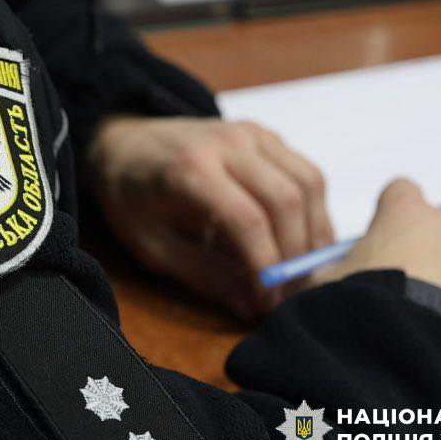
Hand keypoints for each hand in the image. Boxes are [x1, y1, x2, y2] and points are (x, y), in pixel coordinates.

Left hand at [89, 116, 333, 317]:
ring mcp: (250, 133)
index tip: (267, 301)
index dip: (266, 265)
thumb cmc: (132, 197)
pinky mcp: (265, 135)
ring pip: (308, 182)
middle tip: (291, 292)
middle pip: (286, 199)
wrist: (125, 143)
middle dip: (296, 253)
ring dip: (315, 232)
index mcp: (189, 169)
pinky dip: (314, 211)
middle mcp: (226, 143)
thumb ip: (202, 274)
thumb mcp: (151, 245)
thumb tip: (251, 306)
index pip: (247, 219)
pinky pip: (306, 172)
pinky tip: (303, 242)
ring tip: (305, 272)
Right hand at [314, 179, 440, 349]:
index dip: (390, 218)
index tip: (384, 243)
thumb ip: (320, 275)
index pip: (401, 192)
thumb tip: (304, 277)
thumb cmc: (359, 318)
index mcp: (405, 214)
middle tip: (414, 288)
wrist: (407, 361)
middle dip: (434, 249)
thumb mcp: (320, 291)